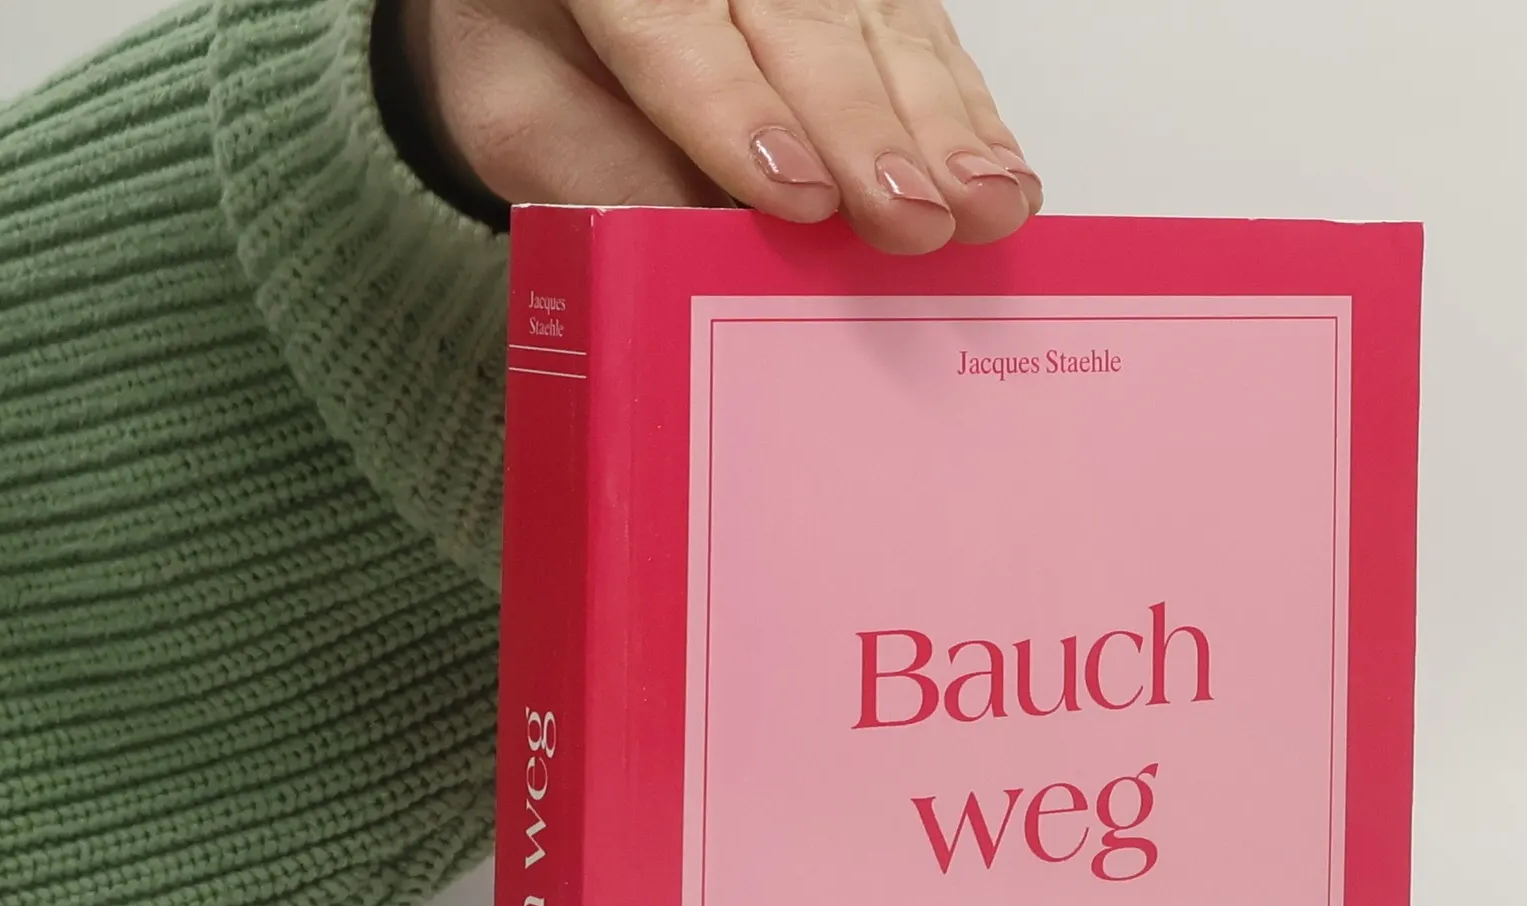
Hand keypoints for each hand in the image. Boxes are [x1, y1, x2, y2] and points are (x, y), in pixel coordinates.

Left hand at [398, 0, 1041, 254]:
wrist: (557, 14)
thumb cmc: (544, 69)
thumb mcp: (523, 121)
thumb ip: (594, 175)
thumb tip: (703, 260)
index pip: (678, 30)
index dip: (739, 111)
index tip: (797, 195)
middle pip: (802, 27)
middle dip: (864, 128)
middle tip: (910, 217)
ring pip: (879, 29)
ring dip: (942, 127)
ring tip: (984, 205)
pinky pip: (924, 39)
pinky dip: (970, 115)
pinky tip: (1003, 175)